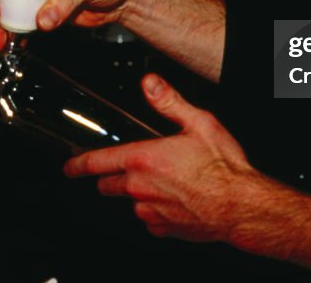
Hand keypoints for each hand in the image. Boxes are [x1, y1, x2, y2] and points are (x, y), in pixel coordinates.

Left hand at [63, 73, 258, 243]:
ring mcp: (150, 211)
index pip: (96, 162)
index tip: (69, 166)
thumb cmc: (223, 168)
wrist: (241, 206)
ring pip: (130, 202)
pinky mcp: (162, 228)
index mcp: (143, 160)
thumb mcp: (198, 122)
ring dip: (138, 193)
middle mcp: (140, 188)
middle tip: (132, 168)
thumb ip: (169, 101)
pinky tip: (176, 198)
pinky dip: (156, 209)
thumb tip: (150, 83)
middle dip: (111, 177)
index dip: (78, 164)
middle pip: (108, 185)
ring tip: (165, 181)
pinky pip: (149, 218)